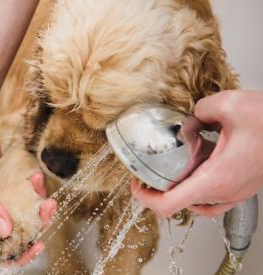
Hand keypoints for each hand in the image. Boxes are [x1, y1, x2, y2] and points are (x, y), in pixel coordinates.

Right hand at [0, 173, 56, 266]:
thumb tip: (5, 232)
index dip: (17, 255)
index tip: (38, 246)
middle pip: (13, 233)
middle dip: (35, 227)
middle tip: (48, 212)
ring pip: (22, 215)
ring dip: (39, 210)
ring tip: (49, 201)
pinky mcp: (5, 186)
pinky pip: (24, 194)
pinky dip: (34, 189)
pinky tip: (37, 179)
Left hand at [131, 91, 262, 217]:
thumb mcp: (229, 104)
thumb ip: (200, 109)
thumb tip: (193, 115)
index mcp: (215, 178)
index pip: (169, 205)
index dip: (145, 199)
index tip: (136, 185)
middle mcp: (224, 191)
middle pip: (179, 206)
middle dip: (158, 191)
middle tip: (148, 174)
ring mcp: (235, 192)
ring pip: (197, 205)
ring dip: (178, 191)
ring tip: (168, 172)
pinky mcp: (242, 187)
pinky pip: (213, 198)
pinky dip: (197, 188)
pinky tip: (196, 167)